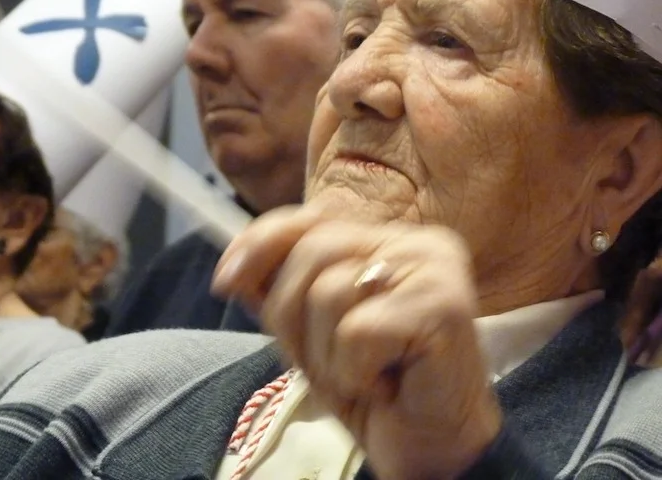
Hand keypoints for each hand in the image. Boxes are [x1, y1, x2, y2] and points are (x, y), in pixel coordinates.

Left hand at [212, 204, 501, 479]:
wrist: (430, 450)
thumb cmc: (374, 387)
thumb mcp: (311, 331)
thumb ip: (278, 291)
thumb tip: (231, 269)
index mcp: (388, 238)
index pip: (310, 219)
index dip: (260, 244)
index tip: (224, 281)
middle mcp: (418, 243)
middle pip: (311, 252)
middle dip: (291, 315)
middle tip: (321, 362)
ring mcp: (436, 269)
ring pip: (328, 291)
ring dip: (326, 353)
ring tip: (360, 376)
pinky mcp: (445, 306)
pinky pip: (357, 331)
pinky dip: (354, 371)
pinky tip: (384, 387)